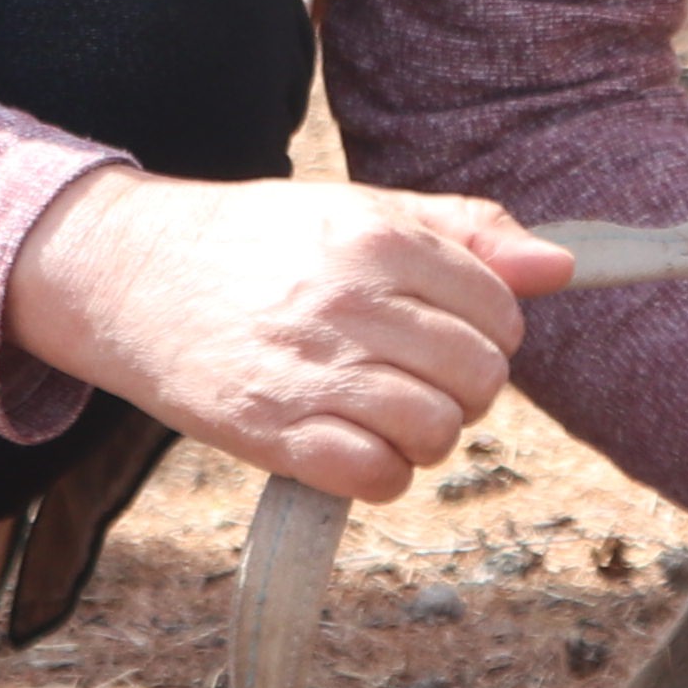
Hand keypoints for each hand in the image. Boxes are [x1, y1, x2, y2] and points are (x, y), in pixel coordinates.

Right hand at [2, 169, 577, 504]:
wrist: (127, 275)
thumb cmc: (253, 244)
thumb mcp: (356, 209)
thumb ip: (462, 232)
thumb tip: (560, 266)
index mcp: (376, 236)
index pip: (501, 308)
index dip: (490, 330)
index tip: (449, 332)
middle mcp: (349, 301)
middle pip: (479, 376)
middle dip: (463, 387)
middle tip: (417, 375)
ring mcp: (310, 371)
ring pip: (438, 432)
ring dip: (425, 435)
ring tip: (385, 412)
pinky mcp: (272, 432)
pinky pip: (377, 478)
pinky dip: (380, 474)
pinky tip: (352, 444)